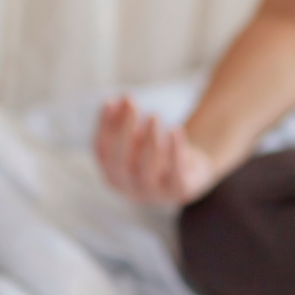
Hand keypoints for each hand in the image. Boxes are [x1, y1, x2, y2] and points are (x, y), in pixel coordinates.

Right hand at [94, 97, 218, 205]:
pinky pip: (176, 173)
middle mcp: (130, 189)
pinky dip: (175, 151)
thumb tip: (116, 101)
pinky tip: (175, 130)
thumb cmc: (156, 151)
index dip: (104, 126)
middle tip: (131, 103)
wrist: (192, 171)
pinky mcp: (179, 191)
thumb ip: (124, 121)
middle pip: (120, 162)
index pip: (102, 151)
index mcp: (113, 176)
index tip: (110, 101)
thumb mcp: (137, 136)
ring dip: (149, 140)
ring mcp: (155, 194)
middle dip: (124, 130)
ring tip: (154, 116)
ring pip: (147, 168)